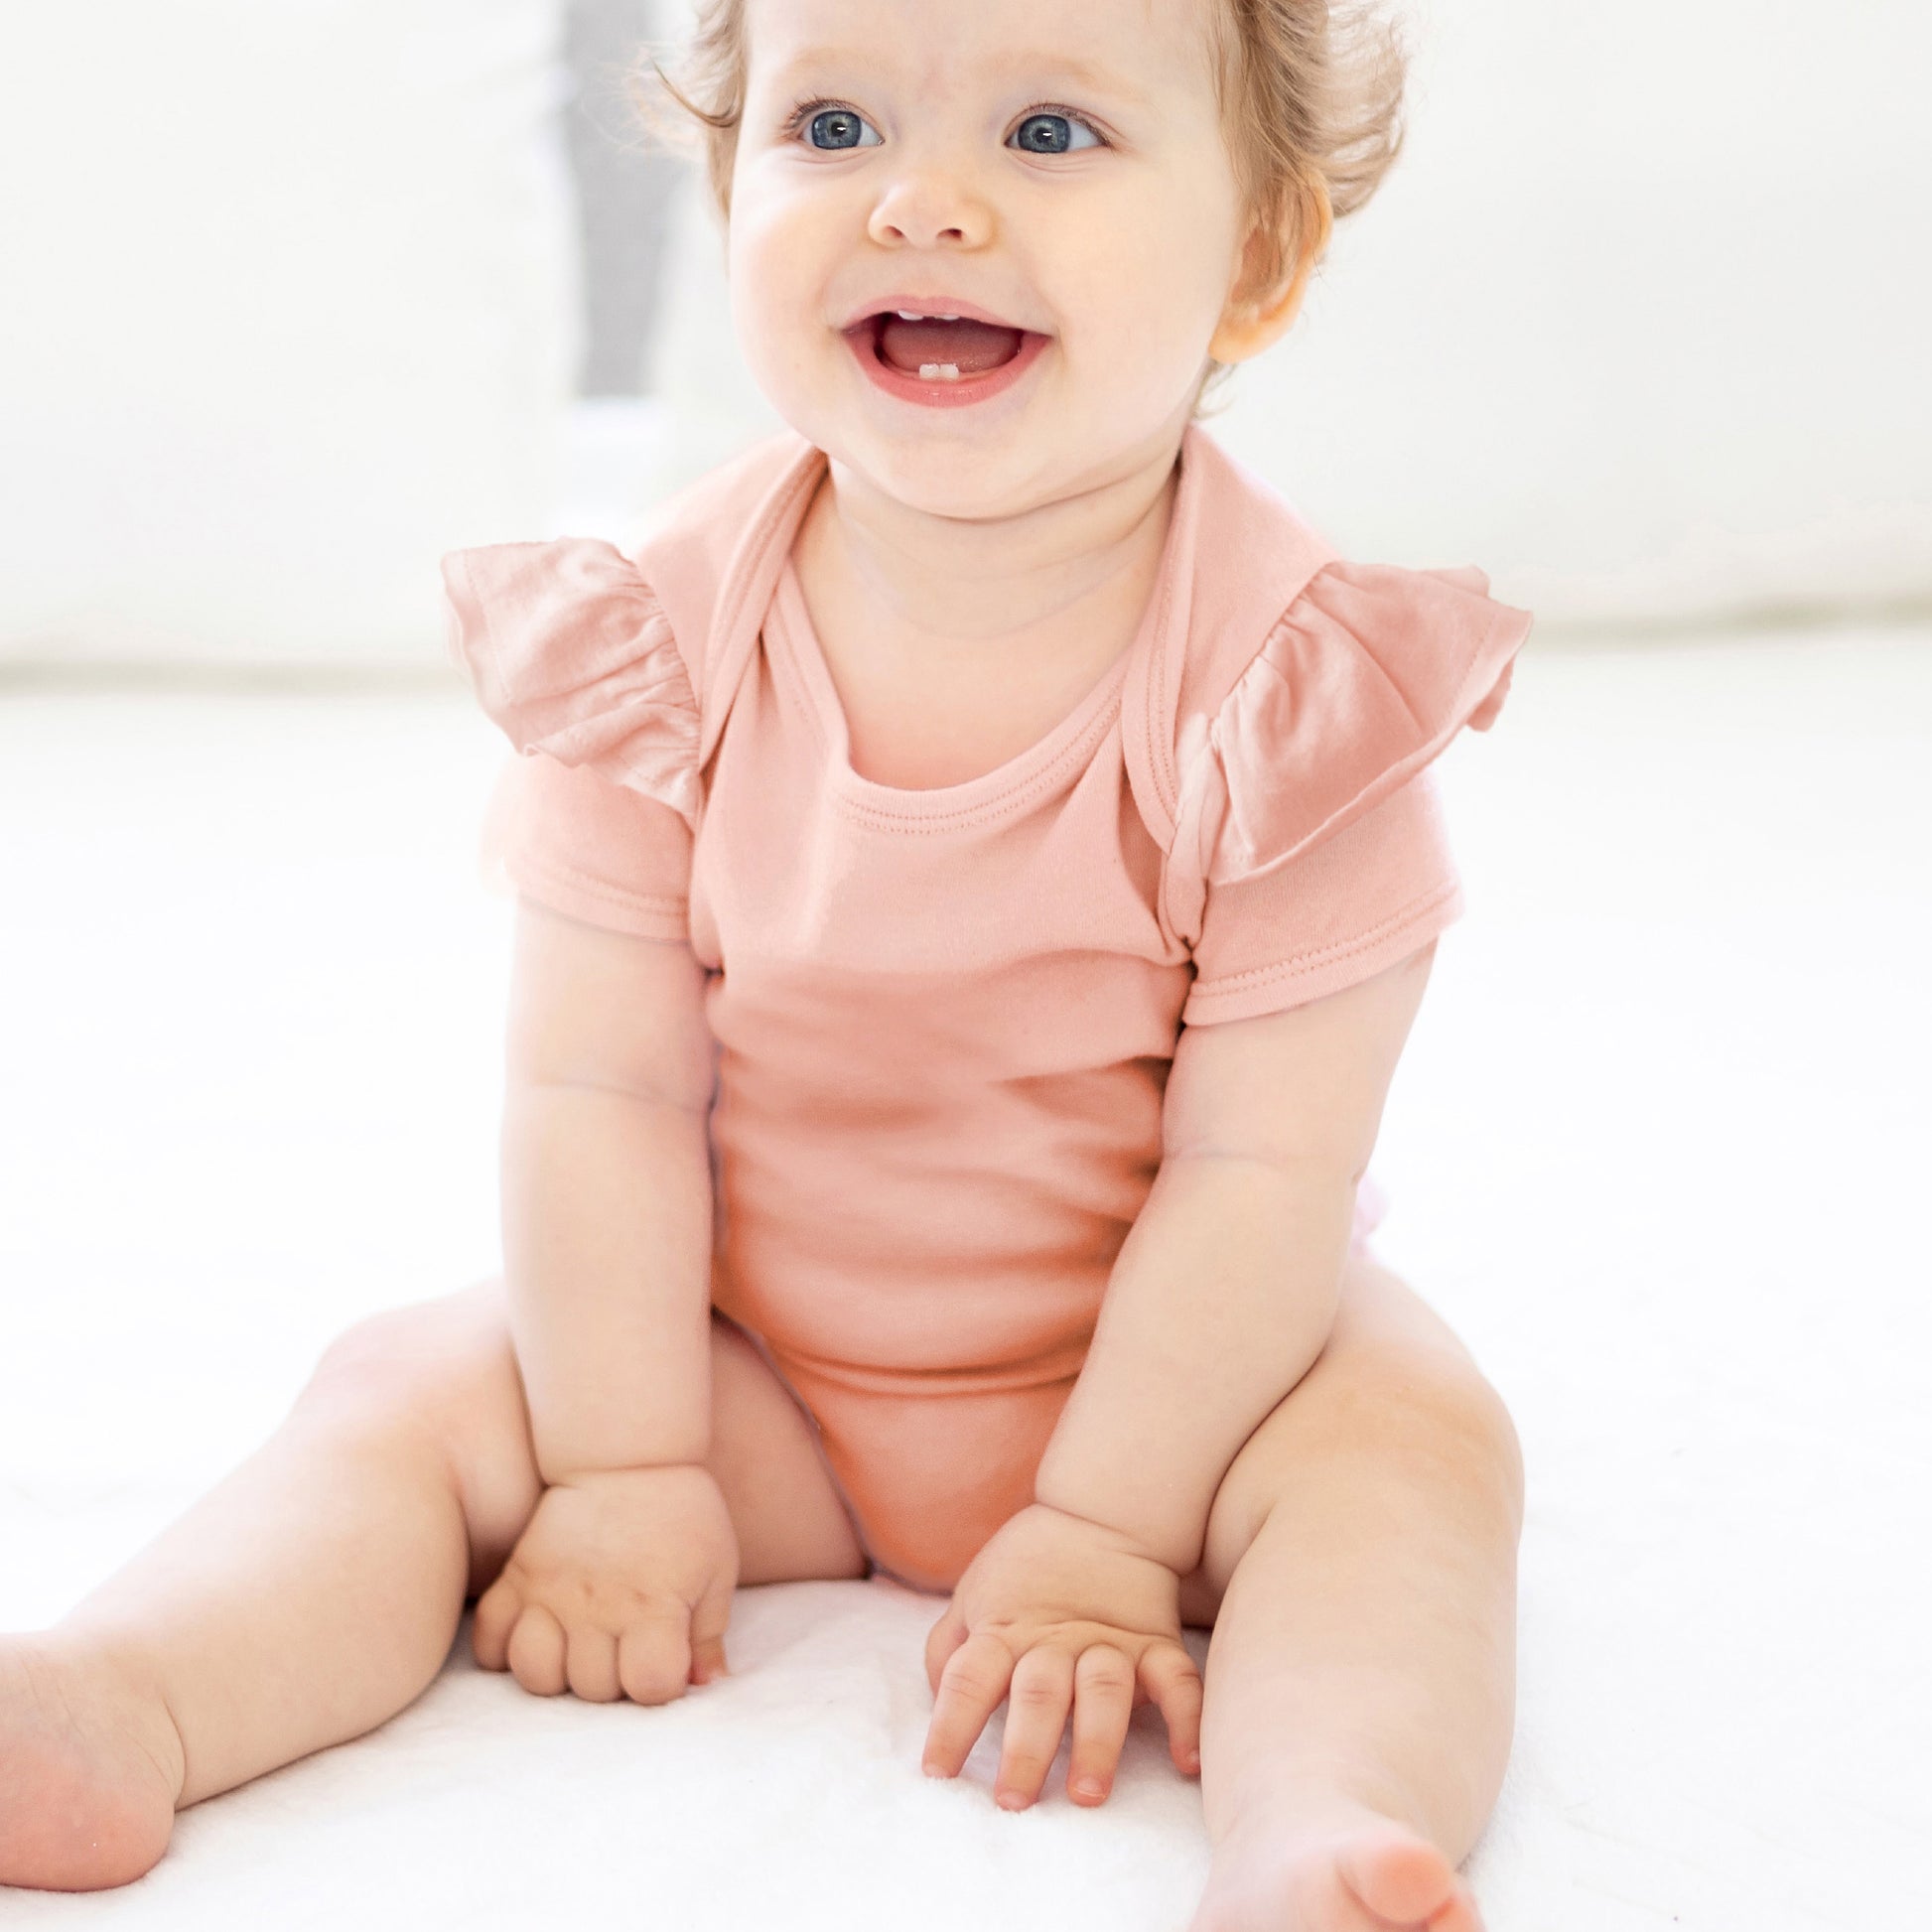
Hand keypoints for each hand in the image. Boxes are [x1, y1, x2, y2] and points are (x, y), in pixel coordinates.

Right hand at [473, 1463, 737, 1703]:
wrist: (627, 1454)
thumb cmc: (682, 1514)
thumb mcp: (715, 1570)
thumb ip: (709, 1635)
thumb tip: (707, 1686)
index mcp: (655, 1607)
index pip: (651, 1686)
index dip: (662, 1684)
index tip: (665, 1658)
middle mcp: (599, 1608)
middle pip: (593, 1689)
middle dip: (614, 1679)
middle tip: (625, 1645)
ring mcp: (551, 1593)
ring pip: (535, 1673)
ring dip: (559, 1671)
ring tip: (579, 1646)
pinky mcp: (519, 1576)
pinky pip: (488, 1639)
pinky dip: (504, 1650)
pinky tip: (535, 1632)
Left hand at [921, 1501, 1202, 1810]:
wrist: (1100, 1512)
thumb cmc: (1025, 1566)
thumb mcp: (973, 1594)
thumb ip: (950, 1649)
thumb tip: (938, 1704)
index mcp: (1005, 1631)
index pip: (969, 1678)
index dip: (950, 1725)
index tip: (937, 1773)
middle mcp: (1055, 1640)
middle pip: (1037, 1693)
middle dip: (1025, 1750)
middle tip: (1013, 1802)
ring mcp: (1109, 1642)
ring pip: (1103, 1690)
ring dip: (1096, 1743)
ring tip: (1088, 1794)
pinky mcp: (1155, 1642)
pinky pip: (1177, 1680)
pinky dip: (1186, 1720)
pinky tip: (1187, 1763)